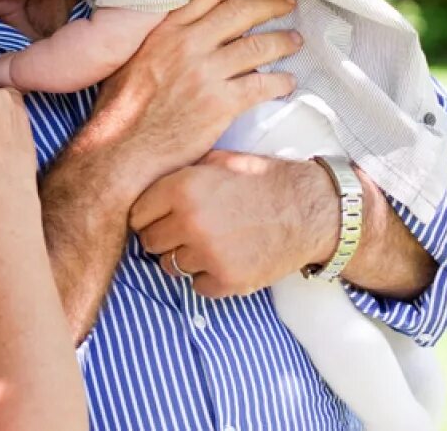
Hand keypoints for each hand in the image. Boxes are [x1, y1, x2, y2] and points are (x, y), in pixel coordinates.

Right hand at [77, 0, 302, 194]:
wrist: (122, 149)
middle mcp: (186, 44)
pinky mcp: (220, 103)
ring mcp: (205, 73)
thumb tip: (180, 28)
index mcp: (164, 31)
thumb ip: (157, 39)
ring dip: (282, 41)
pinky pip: (262, 85)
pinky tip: (288, 82)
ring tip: (294, 40)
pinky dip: (280, 82)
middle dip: (270, 2)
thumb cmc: (120, 109)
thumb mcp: (130, 59)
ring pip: (258, 45)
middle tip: (288, 0)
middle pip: (240, 12)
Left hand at [128, 151, 338, 297]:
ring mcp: (209, 254)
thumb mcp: (216, 161)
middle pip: (149, 242)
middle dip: (164, 237)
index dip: (149, 215)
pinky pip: (197, 286)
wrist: (310, 209)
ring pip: (170, 266)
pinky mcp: (228, 280)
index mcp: (181, 188)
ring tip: (210, 243)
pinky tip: (225, 259)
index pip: (137, 214)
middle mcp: (190, 222)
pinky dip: (208, 277)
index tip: (162, 216)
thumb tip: (143, 181)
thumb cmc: (260, 181)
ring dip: (185, 258)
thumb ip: (178, 174)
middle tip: (187, 230)